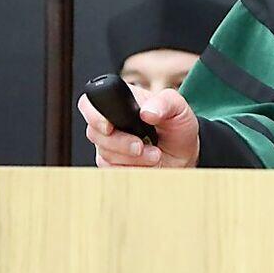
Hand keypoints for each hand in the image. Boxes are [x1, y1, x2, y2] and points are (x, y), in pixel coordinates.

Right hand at [77, 85, 199, 168]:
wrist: (184, 155)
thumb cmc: (178, 127)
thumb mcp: (179, 108)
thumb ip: (165, 102)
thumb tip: (146, 112)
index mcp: (121, 101)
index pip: (89, 103)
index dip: (94, 115)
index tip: (110, 127)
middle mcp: (110, 122)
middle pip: (94, 133)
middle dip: (120, 143)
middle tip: (141, 145)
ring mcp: (109, 145)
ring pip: (105, 154)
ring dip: (132, 158)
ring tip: (154, 153)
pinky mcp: (113, 165)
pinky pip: (112, 171)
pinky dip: (133, 169)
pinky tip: (147, 164)